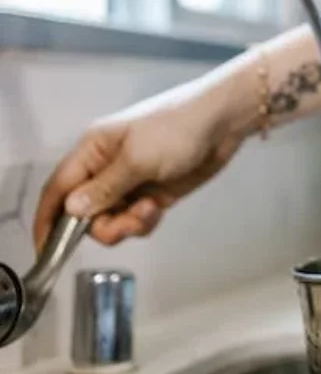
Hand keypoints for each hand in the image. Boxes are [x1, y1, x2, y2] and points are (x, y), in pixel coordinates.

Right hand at [33, 77, 253, 249]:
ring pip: (112, 219)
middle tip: (130, 222)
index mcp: (93, 151)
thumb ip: (104, 188)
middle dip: (104, 225)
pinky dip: (144, 221)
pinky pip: (136, 219)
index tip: (46, 249)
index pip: (58, 189)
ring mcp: (131, 183)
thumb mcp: (137, 159)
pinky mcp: (153, 194)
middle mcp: (106, 169)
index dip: (48, 220)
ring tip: (150, 209)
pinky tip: (158, 209)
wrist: (221, 124)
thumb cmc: (176, 130)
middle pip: (86, 213)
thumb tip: (71, 209)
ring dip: (128, 224)